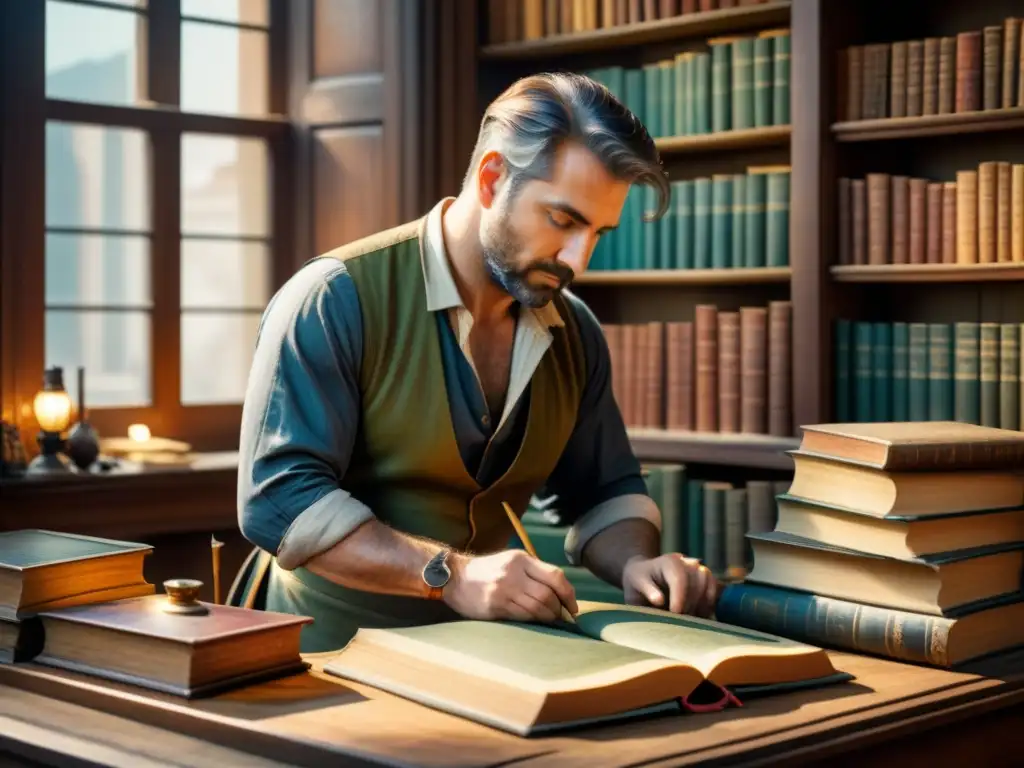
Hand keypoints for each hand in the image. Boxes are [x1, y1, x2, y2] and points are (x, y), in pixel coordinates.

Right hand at [442, 550, 577, 622]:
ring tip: (551, 620)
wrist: (456, 577)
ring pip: (537, 608)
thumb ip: (534, 572)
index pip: (554, 576)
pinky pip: (523, 616)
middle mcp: (513, 573)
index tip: (572, 606)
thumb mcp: (512, 561)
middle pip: (547, 595)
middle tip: (562, 616)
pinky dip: (534, 621)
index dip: (568, 594)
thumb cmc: (489, 570)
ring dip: (548, 617)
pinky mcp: (496, 606)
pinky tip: (536, 621)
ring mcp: (504, 590)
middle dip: (559, 609)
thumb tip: (562, 593)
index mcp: (521, 559)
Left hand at [621, 554, 718, 616]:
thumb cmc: (638, 581)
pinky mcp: (704, 578)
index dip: (680, 597)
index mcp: (668, 562)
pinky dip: (709, 602)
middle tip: (680, 619)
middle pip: (697, 580)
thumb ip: (647, 590)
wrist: (646, 576)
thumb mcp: (635, 584)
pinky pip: (714, 587)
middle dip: (690, 603)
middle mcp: (685, 562)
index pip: (680, 577)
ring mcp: (697, 568)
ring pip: (707, 582)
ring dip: (701, 602)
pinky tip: (699, 615)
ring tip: (689, 617)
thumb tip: (659, 600)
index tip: (675, 613)